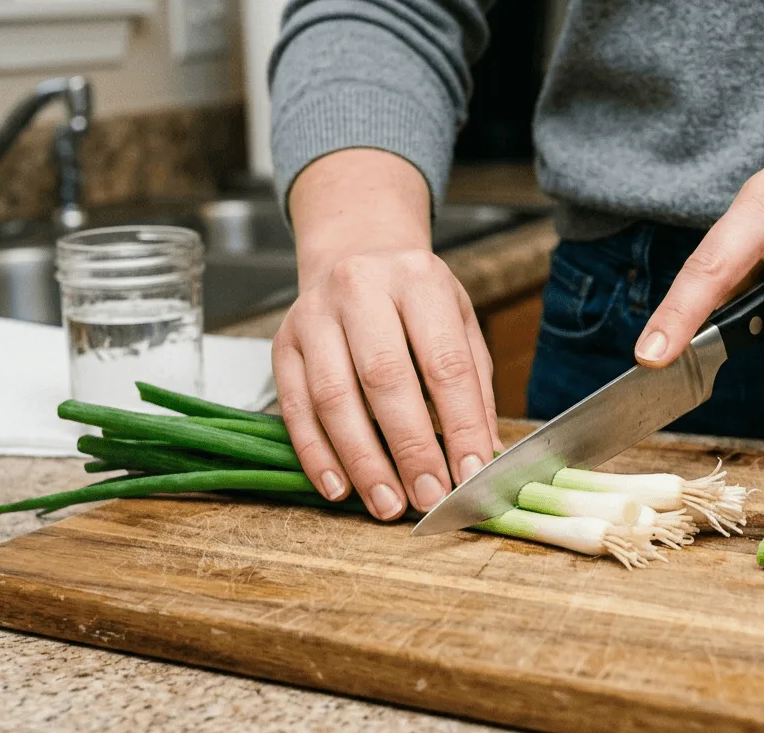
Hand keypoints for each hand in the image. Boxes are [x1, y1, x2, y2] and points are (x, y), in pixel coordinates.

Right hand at [272, 150, 501, 519]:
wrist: (355, 255)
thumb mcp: (458, 324)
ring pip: (333, 397)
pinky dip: (316, 455)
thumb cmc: (415, 301)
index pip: (444, 362)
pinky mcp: (282, 344)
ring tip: (388, 503)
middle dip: (410, 448)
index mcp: (418, 280)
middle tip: (429, 497)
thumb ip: (474, 387)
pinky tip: (338, 488)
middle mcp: (360, 289)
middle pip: (384, 378)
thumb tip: (481, 455)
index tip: (471, 473)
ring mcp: (313, 316)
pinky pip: (294, 408)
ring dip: (362, 460)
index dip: (460, 424)